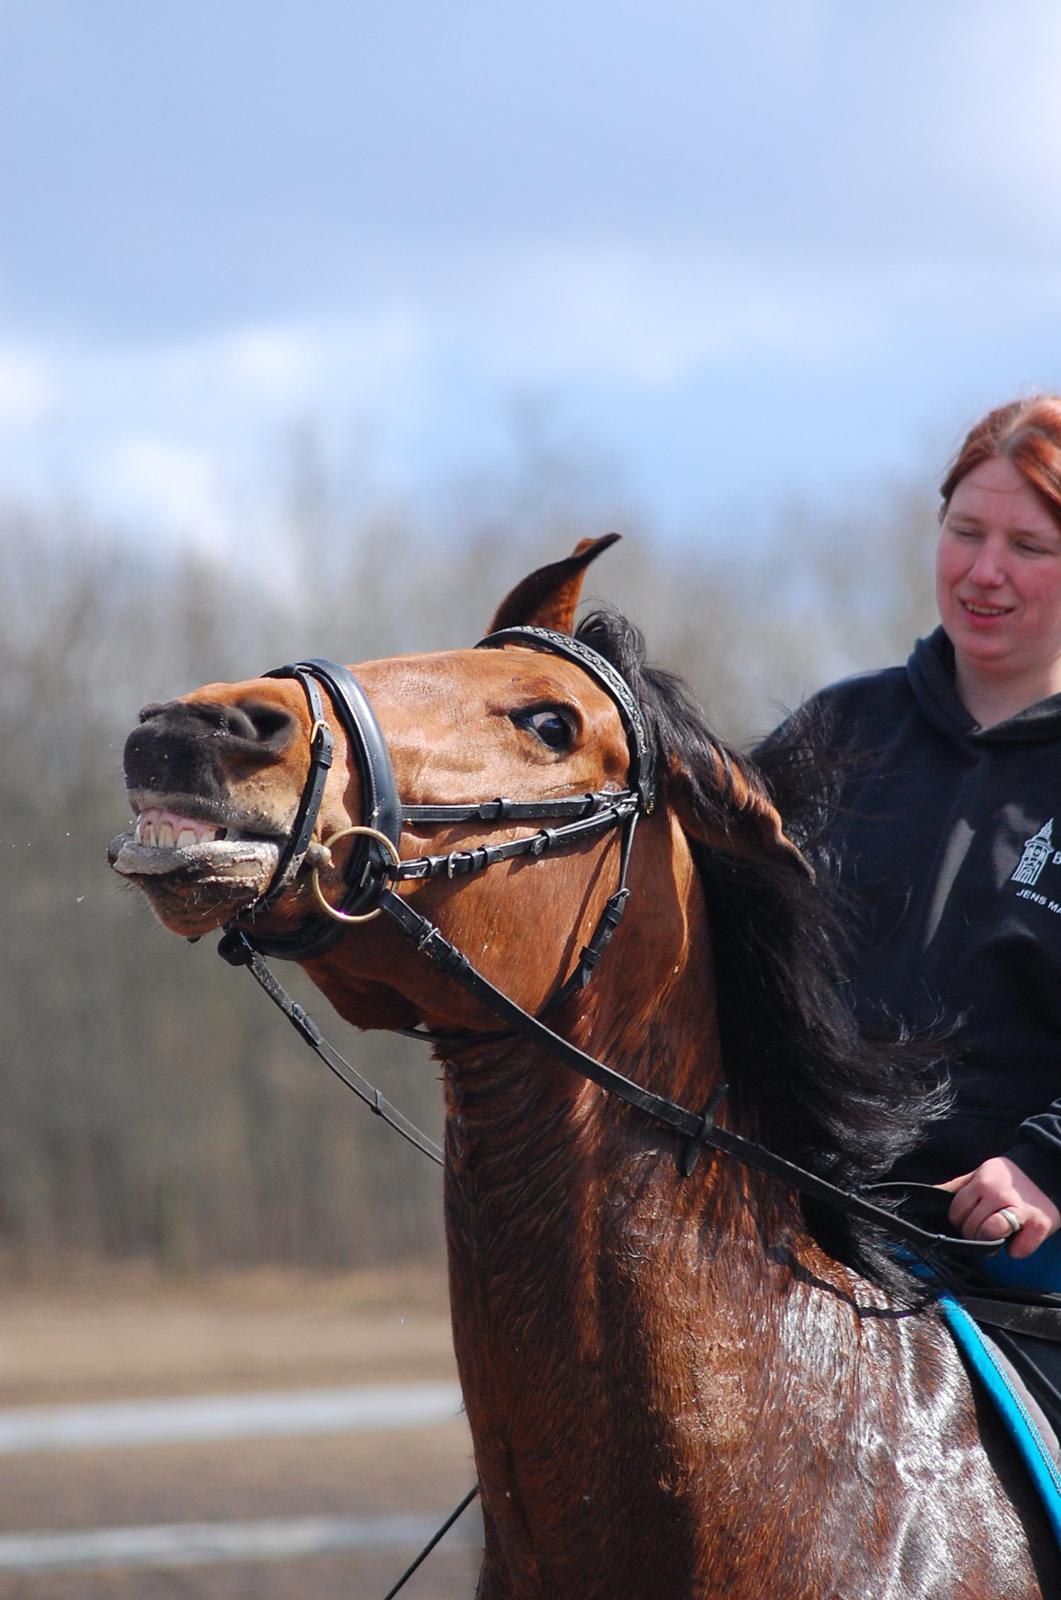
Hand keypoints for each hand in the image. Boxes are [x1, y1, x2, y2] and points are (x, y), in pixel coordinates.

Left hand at [938, 1158, 1060, 1259]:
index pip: (956, 1212)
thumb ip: (958, 1185)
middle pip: (971, 1228)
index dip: (960, 1221)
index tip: (971, 1220)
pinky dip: (1017, 1250)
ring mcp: (1019, 1210)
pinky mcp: (1039, 1225)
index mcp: (982, 1182)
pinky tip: (1019, 1239)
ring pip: (990, 1236)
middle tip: (986, 1230)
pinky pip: (1018, 1251)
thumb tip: (932, 1193)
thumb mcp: (982, 1173)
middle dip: (975, 1234)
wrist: (1048, 1170)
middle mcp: (998, 1194)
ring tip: (998, 1237)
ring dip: (991, 1244)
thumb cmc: (1010, 1178)